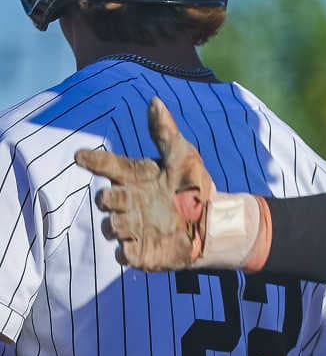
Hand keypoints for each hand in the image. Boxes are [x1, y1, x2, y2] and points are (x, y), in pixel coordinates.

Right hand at [75, 98, 265, 271]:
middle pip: (106, 200)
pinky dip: (127, 252)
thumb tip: (154, 101)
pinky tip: (134, 248)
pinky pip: (125, 255)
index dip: (93, 160)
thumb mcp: (184, 156)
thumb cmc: (196, 187)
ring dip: (117, 225)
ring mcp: (134, 228)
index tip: (80, 155)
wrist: (215, 223)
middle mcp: (129, 203)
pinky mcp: (142, 253)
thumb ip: (165, 132)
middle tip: (117, 197)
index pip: (108, 166)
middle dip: (108, 199)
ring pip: (112, 227)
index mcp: (136, 178)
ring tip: (131, 223)